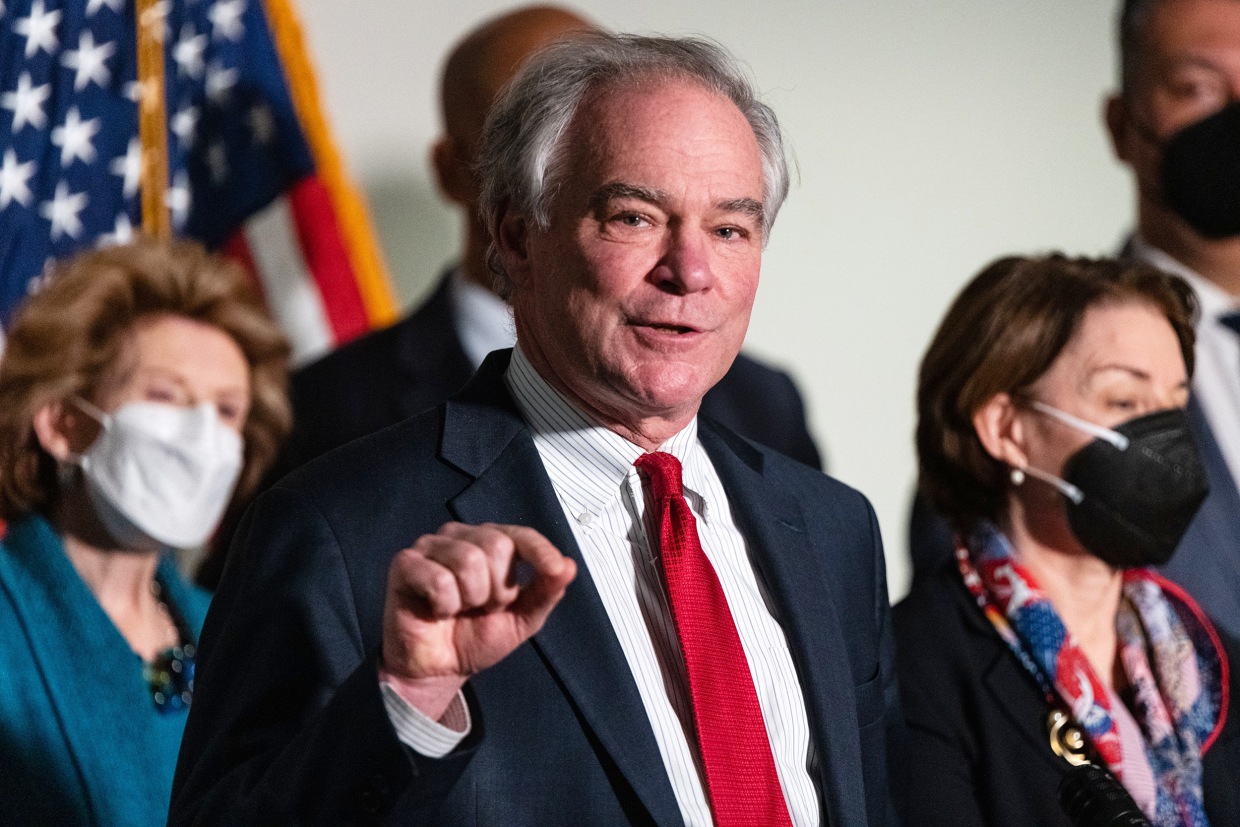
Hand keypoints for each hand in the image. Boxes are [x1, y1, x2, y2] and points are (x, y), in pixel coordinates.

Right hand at [380, 522, 575, 719]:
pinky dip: (444, 604)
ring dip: (470, 599)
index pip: (520, 535)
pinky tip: (437, 610)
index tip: (554, 569)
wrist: (439, 670)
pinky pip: (438, 579)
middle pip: (496, 546)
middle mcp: (460, 537)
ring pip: (468, 561)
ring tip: (460, 609)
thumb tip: (568, 566)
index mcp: (490, 543)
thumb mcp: (522, 619)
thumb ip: (546, 592)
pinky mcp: (404, 564)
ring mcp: (430, 546)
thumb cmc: (474, 637)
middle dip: (497, 589)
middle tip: (481, 607)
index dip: (540, 551)